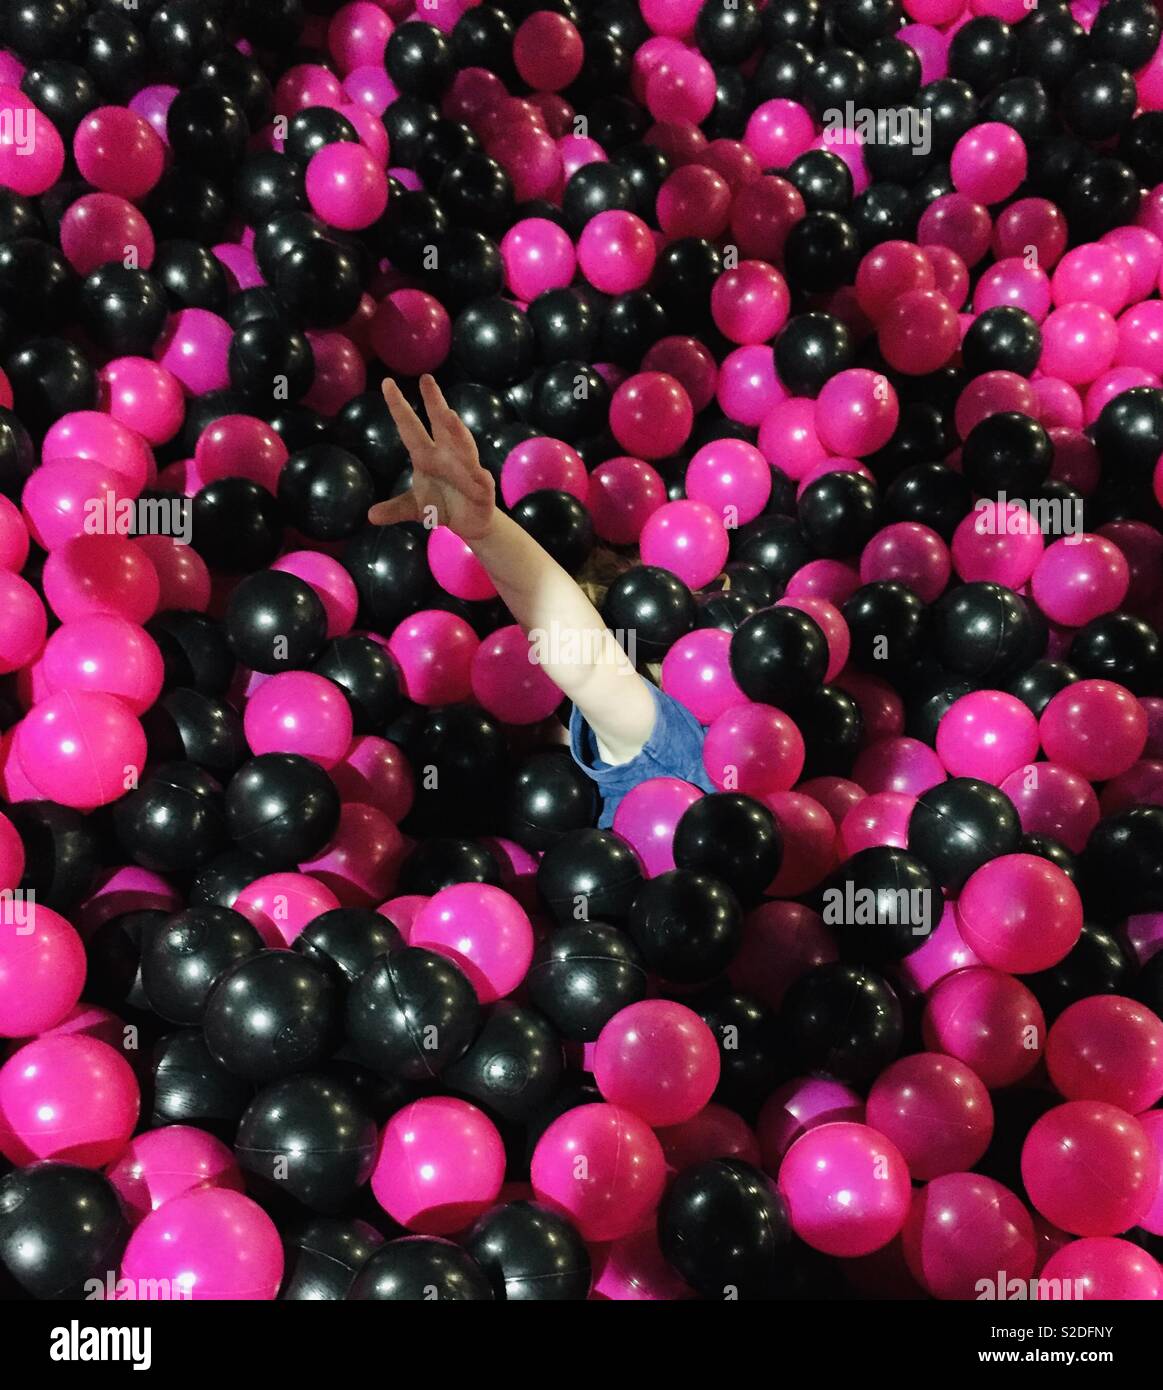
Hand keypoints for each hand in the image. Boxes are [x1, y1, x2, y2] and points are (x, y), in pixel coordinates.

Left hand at [367, 375, 495, 539]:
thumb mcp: (414, 508)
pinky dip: (479, 478)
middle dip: (435, 403)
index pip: (411, 428)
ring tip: (449, 416)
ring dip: (457, 432)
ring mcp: (468, 470)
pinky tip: (480, 474)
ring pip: (463, 447)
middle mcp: (447, 456)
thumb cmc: (441, 505)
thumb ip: (395, 509)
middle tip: (426, 380)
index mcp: (427, 456)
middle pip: (441, 426)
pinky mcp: (483, 489)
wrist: (468, 523)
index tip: (387, 383)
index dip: (399, 407)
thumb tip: (370, 515)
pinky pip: (481, 482)